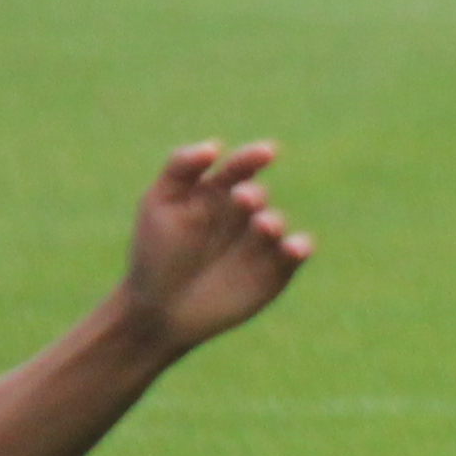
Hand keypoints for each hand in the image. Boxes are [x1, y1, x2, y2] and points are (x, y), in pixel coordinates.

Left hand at [122, 141, 310, 355]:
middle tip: (242, 198)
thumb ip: (180, 167)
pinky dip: (300, 246)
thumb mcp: (158, 204)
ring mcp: (262, 242)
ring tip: (262, 225)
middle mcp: (244, 214)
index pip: (241, 167)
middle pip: (257, 194)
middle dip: (252, 195)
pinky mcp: (276, 271)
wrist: (159, 310)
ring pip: (277, 221)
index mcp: (218, 192)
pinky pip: (295, 252)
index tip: (264, 153)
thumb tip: (216, 145)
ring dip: (272, 221)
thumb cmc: (155, 255)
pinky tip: (294, 247)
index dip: (253, 157)